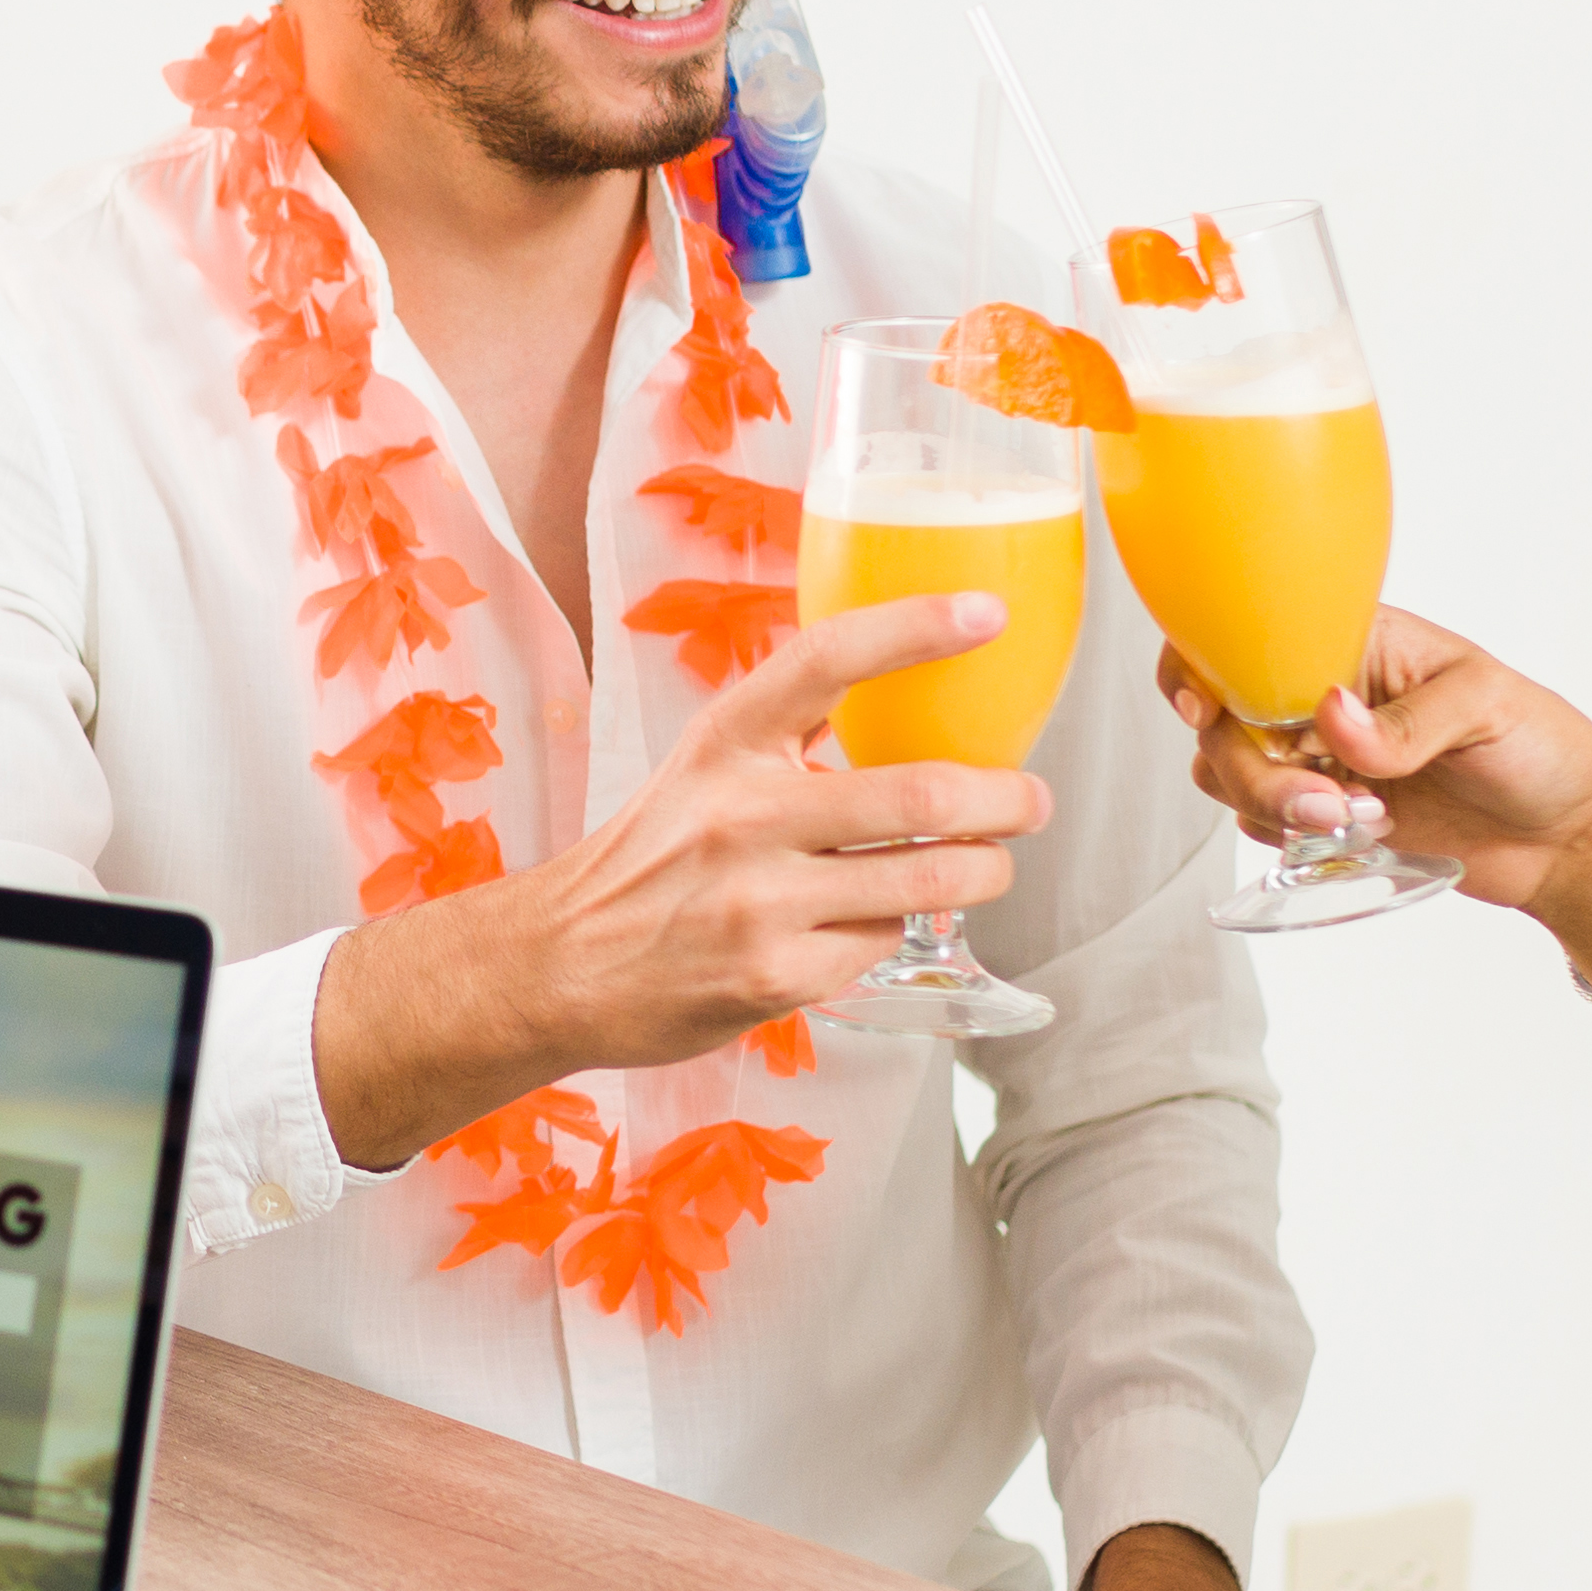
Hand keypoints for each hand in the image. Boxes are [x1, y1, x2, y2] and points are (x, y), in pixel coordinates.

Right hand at [314, 598, 1046, 1165]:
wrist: (560, 967)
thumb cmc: (650, 861)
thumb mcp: (705, 769)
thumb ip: (791, 735)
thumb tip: (913, 698)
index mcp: (725, 740)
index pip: (828, 659)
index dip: (915, 627)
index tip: (986, 614)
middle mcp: (740, 813)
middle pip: (921, 796)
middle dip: (1005, 801)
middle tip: (1030, 800)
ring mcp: (758, 901)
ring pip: (926, 881)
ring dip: (983, 873)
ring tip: (990, 867)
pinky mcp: (773, 977)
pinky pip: (880, 946)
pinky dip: (891, 935)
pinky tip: (868, 928)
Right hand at [1168, 609, 1591, 961]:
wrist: (1569, 838)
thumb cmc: (1542, 747)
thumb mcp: (1488, 707)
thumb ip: (1409, 719)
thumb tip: (1331, 717)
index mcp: (1356, 642)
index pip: (1250, 631)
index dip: (1205, 664)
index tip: (1209, 710)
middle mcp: (1323, 694)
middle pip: (1228, 720)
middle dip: (1254, 771)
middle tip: (1326, 804)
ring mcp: (1320, 757)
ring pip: (1232, 774)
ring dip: (1270, 807)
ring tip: (1358, 820)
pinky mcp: (1327, 814)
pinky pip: (1264, 824)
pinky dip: (1289, 838)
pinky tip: (1358, 836)